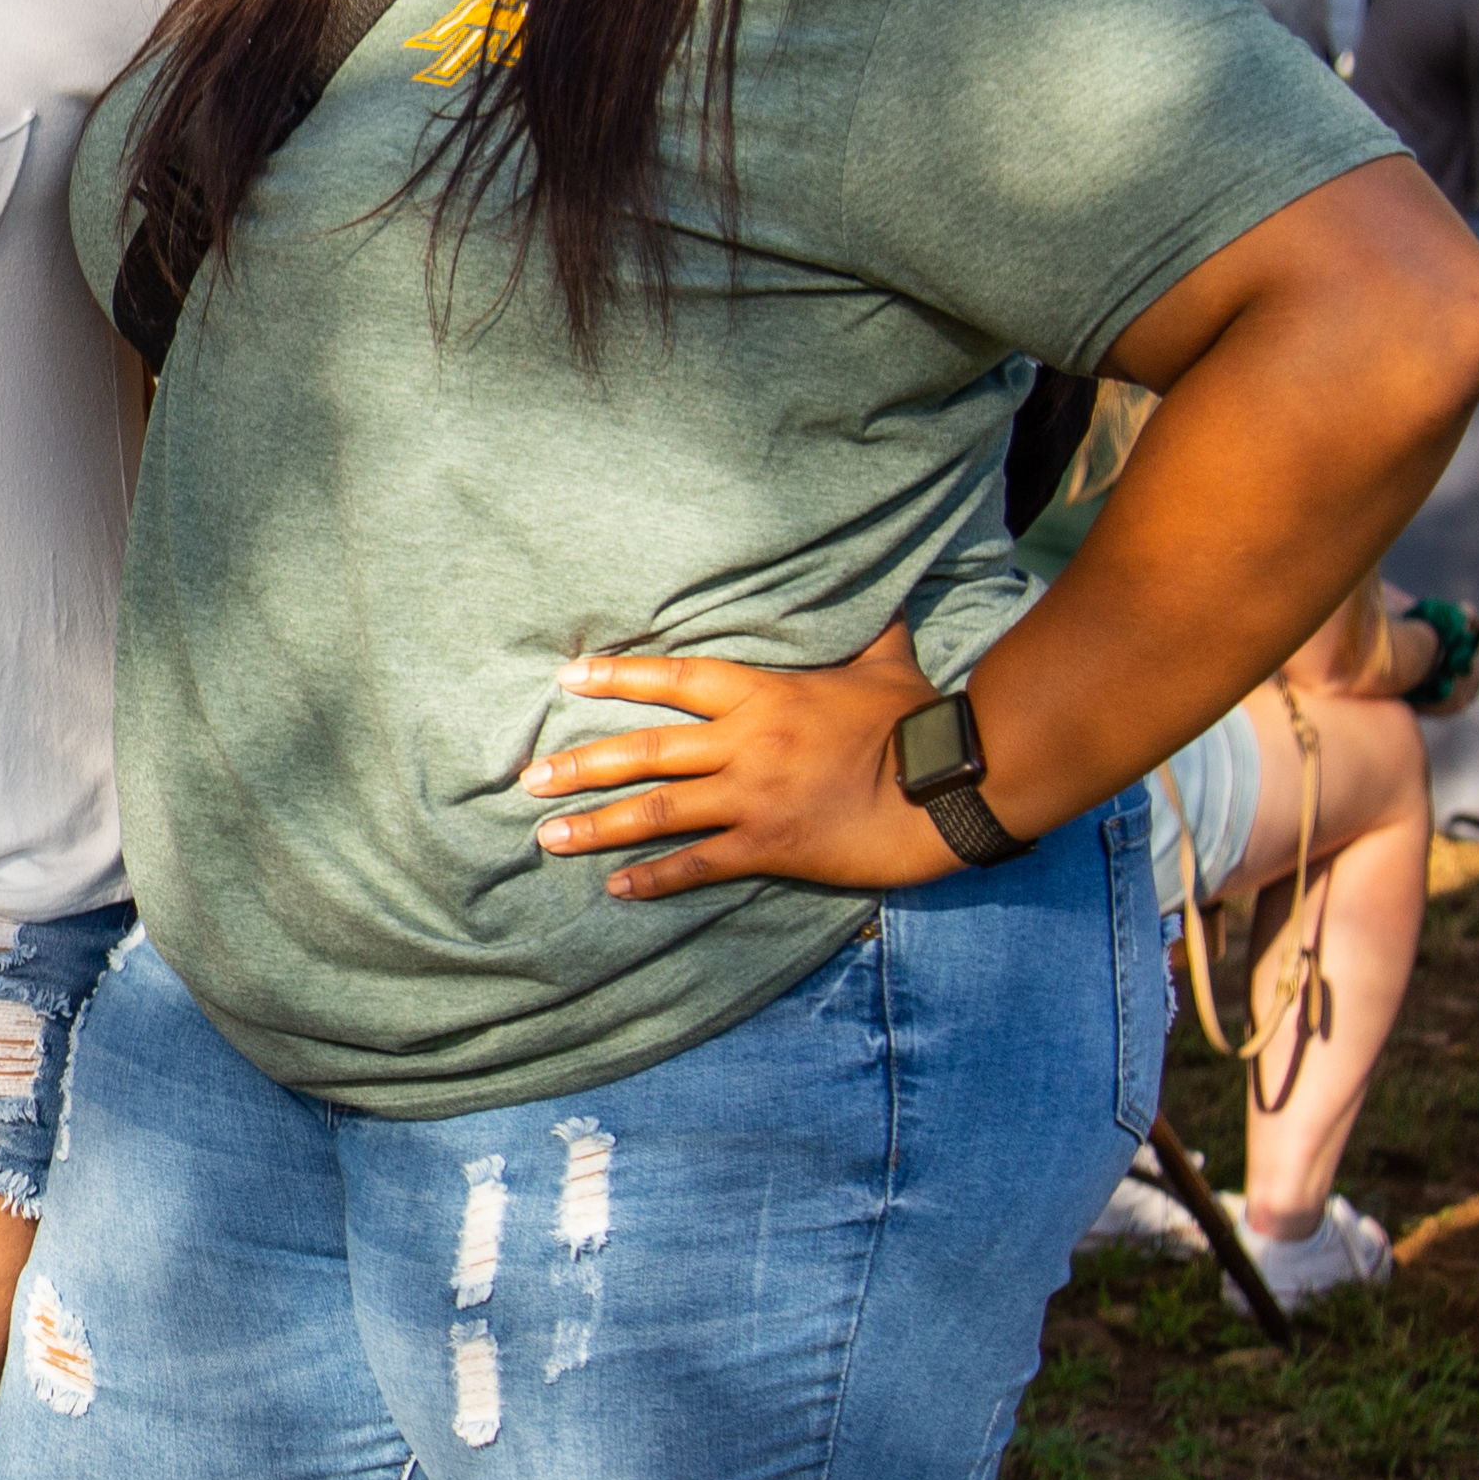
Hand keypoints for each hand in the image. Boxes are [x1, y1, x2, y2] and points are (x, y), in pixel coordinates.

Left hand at [523, 619, 967, 899]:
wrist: (949, 787)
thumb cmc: (919, 723)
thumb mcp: (888, 666)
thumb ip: (871, 631)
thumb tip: (887, 590)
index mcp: (764, 697)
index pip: (675, 680)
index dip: (618, 676)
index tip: (569, 676)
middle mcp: (745, 745)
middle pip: (645, 750)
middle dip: (581, 763)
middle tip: (528, 777)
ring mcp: (752, 798)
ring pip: (657, 811)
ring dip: (598, 824)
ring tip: (547, 836)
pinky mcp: (769, 847)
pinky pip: (699, 864)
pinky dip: (655, 878)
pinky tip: (617, 889)